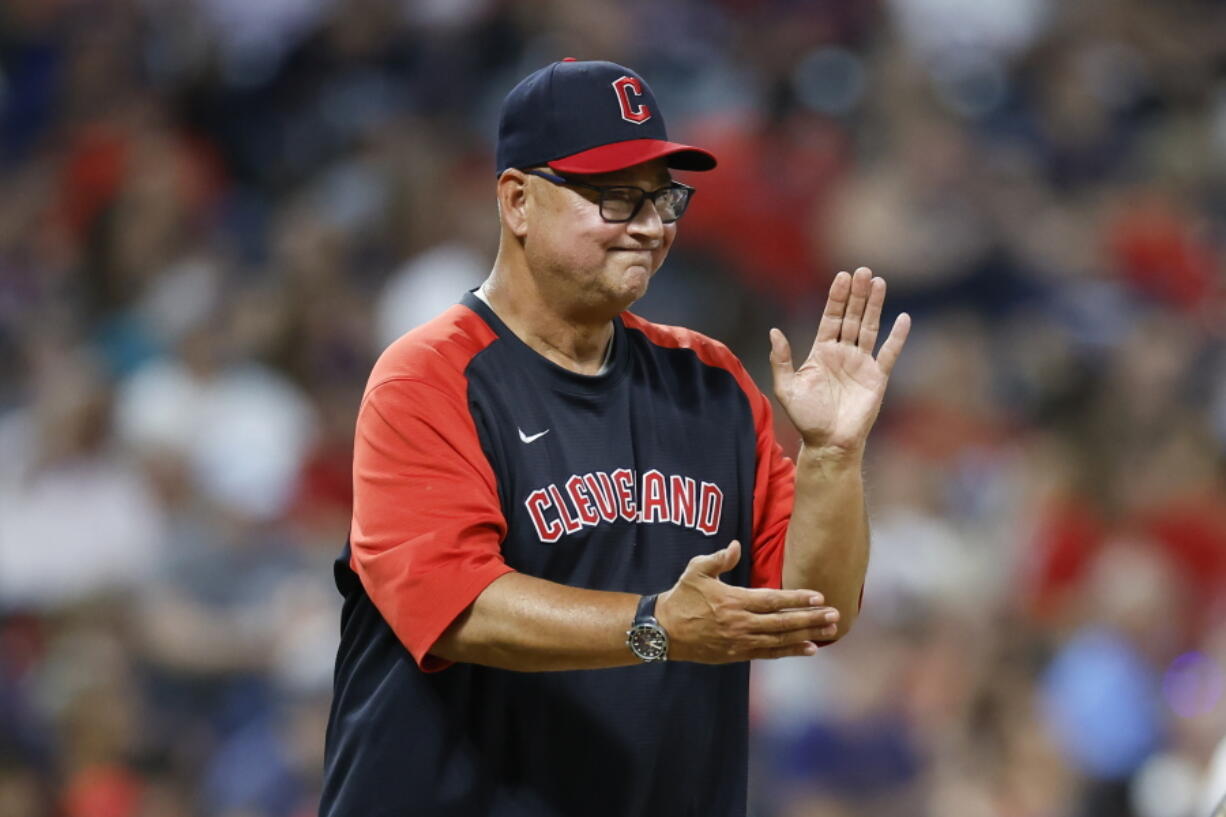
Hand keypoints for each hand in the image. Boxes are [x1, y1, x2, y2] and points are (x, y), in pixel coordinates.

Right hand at [655, 540, 839, 662]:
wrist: (663, 631)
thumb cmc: (681, 597)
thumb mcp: (695, 571)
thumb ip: (718, 558)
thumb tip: (737, 546)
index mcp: (734, 601)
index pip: (772, 600)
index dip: (797, 598)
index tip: (819, 597)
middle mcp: (741, 624)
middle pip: (783, 622)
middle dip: (811, 619)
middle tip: (835, 615)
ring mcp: (740, 642)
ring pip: (780, 640)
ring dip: (807, 636)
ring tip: (829, 632)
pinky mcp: (737, 655)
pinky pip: (769, 654)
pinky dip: (790, 652)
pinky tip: (809, 649)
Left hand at [769, 267, 909, 453]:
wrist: (828, 443)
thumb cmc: (806, 418)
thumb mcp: (786, 388)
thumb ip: (781, 359)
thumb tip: (774, 331)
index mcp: (821, 352)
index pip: (831, 318)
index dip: (836, 298)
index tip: (842, 276)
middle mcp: (843, 353)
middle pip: (851, 317)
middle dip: (856, 295)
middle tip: (862, 271)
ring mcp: (861, 364)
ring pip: (869, 328)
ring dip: (874, 306)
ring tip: (878, 282)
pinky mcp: (877, 378)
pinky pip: (889, 353)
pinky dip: (897, 337)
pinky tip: (903, 318)